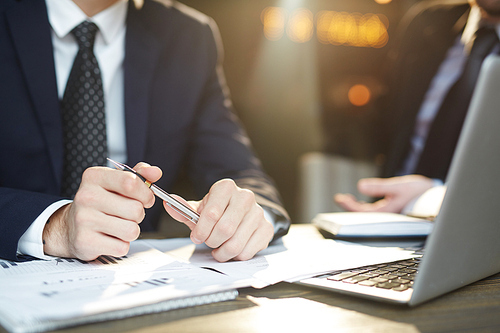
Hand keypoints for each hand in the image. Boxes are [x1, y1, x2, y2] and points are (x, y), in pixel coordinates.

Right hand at [43, 163, 161, 260]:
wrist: (69, 227)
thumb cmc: (99, 203)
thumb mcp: (115, 183)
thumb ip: (138, 175)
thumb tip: (156, 172)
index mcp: (94, 177)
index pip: (131, 182)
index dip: (146, 193)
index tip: (146, 199)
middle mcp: (86, 196)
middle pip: (136, 209)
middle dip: (139, 215)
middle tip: (127, 215)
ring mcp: (84, 220)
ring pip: (132, 230)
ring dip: (131, 231)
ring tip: (118, 226)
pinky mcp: (85, 242)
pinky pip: (122, 247)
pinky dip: (121, 245)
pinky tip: (109, 238)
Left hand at [163, 179, 273, 261]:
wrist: (243, 212)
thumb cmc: (219, 211)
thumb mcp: (201, 209)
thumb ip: (183, 209)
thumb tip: (168, 203)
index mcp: (226, 187)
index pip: (211, 213)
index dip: (201, 230)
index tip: (196, 237)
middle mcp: (245, 197)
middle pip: (225, 229)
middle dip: (212, 241)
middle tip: (208, 242)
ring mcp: (258, 212)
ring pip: (236, 243)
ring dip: (222, 252)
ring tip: (218, 248)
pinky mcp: (266, 228)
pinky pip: (247, 251)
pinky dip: (235, 256)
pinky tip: (232, 249)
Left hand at [334, 175, 433, 212]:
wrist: (438, 197)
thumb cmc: (420, 192)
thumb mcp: (398, 186)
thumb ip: (379, 187)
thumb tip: (360, 186)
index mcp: (388, 213)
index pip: (364, 212)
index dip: (350, 206)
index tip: (340, 198)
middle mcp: (388, 216)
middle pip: (364, 215)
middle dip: (351, 207)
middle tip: (340, 199)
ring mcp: (390, 214)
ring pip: (370, 214)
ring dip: (357, 207)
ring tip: (346, 199)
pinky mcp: (394, 211)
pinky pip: (376, 211)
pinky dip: (366, 206)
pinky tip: (360, 201)